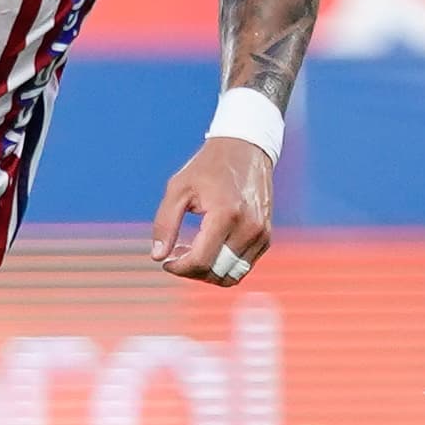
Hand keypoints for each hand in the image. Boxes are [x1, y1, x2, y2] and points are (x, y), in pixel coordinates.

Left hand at [149, 133, 272, 285]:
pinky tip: (209, 248)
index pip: (202, 261)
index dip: (179, 268)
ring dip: (209, 273)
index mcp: (226, 215)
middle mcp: (249, 228)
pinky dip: (223, 266)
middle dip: (192, 272)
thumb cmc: (208, 167)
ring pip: (232, 276)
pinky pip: (243, 266)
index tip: (167, 261)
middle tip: (177, 255)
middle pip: (217, 273)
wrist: (245, 149)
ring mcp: (261, 234)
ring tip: (192, 254)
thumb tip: (158, 256)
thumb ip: (165, 224)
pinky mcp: (266, 237)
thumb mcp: (178, 188)